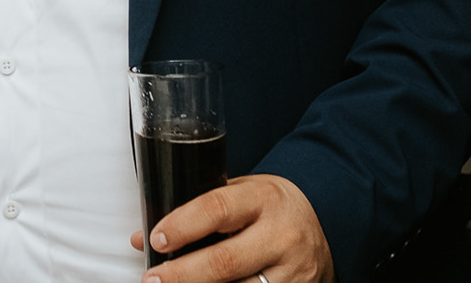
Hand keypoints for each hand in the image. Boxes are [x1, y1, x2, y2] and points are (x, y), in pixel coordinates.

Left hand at [133, 174, 334, 282]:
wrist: (327, 226)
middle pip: (224, 262)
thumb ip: (197, 212)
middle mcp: (281, 236)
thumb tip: (144, 239)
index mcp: (264, 199)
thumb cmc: (271, 209)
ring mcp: (292, 272)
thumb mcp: (241, 195)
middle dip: (181, 274)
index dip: (182, 226)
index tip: (156, 239)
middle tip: (153, 280)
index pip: (216, 210)